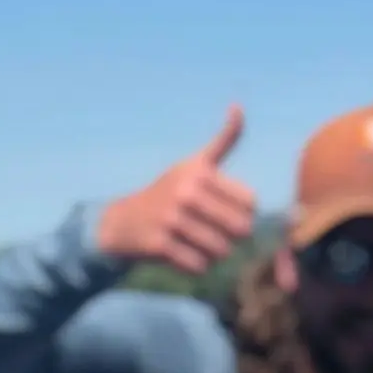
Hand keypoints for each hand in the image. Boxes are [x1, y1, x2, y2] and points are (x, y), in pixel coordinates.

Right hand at [93, 106, 256, 274]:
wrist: (121, 222)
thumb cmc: (168, 192)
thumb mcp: (194, 163)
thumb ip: (223, 140)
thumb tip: (238, 106)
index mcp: (200, 173)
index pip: (250, 203)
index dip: (244, 213)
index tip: (227, 212)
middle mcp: (186, 193)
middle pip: (240, 229)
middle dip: (233, 237)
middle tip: (217, 234)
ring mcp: (172, 220)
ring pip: (221, 251)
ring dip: (215, 254)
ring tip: (201, 245)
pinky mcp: (160, 245)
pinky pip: (199, 266)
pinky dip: (196, 266)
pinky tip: (184, 256)